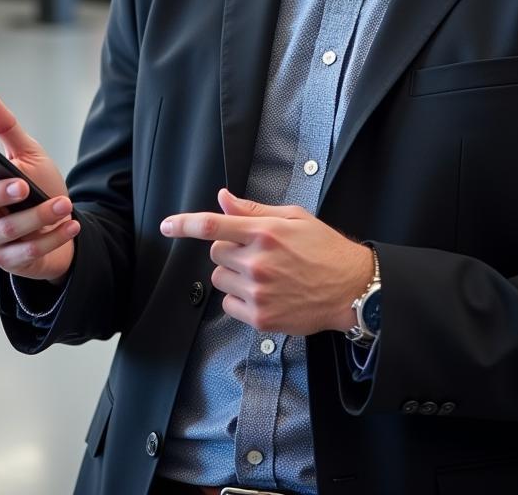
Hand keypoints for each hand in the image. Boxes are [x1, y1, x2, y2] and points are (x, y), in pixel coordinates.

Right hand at [0, 91, 77, 283]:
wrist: (61, 223)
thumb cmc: (38, 185)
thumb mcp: (27, 154)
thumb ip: (6, 129)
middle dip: (1, 195)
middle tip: (24, 186)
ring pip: (6, 230)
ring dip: (39, 217)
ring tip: (64, 204)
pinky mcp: (8, 261)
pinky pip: (28, 251)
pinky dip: (53, 237)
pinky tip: (71, 224)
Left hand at [160, 188, 372, 335]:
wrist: (351, 289)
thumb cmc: (324, 249)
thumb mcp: (293, 218)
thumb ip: (253, 211)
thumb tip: (222, 199)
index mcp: (264, 233)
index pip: (212, 226)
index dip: (184, 224)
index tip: (166, 226)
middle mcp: (257, 262)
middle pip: (216, 253)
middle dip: (230, 251)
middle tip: (258, 253)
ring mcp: (258, 292)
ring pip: (220, 279)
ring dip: (233, 275)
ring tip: (265, 274)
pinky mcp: (261, 318)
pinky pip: (229, 304)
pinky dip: (239, 299)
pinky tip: (265, 293)